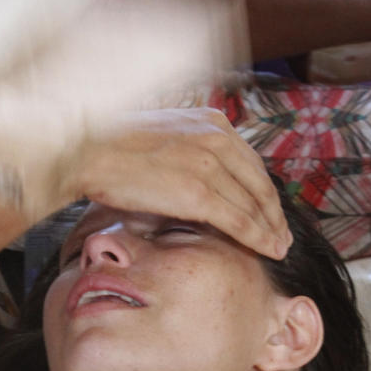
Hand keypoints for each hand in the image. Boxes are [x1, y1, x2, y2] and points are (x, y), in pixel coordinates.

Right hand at [62, 107, 289, 258]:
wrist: (88, 150)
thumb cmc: (112, 146)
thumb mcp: (163, 134)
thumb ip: (187, 148)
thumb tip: (195, 173)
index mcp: (210, 122)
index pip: (249, 161)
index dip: (264, 189)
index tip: (270, 209)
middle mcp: (217, 138)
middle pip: (259, 182)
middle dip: (274, 212)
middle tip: (282, 234)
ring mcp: (210, 165)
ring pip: (254, 203)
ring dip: (271, 229)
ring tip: (278, 247)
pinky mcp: (199, 192)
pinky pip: (240, 220)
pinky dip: (259, 237)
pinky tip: (269, 249)